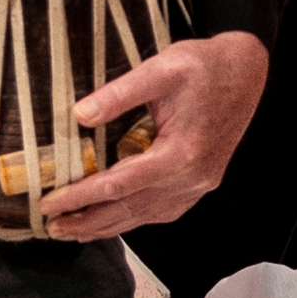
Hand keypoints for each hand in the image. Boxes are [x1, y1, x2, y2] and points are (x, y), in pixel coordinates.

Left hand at [43, 32, 272, 240]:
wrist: (247, 71)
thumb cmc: (206, 66)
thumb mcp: (161, 69)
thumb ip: (120, 93)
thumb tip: (80, 116)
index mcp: (180, 153)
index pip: (118, 185)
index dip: (80, 197)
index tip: (50, 203)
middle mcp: (191, 177)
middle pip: (130, 210)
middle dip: (88, 222)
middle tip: (52, 227)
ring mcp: (198, 184)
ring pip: (145, 216)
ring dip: (107, 226)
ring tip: (74, 231)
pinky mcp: (201, 182)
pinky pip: (162, 211)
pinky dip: (134, 219)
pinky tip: (115, 220)